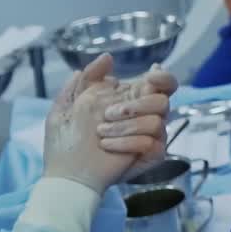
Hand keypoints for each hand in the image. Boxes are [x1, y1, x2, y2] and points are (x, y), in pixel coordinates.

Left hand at [43, 54, 177, 194]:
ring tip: (101, 133)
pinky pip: (151, 144)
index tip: (150, 76)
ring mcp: (151, 136)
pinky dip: (127, 143)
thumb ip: (87, 78)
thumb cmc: (67, 140)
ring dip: (126, 126)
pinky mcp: (151, 156)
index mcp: (133, 100)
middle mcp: (147, 116)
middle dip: (136, 105)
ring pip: (157, 122)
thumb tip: (108, 57)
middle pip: (164, 100)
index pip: (162, 83)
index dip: (163, 77)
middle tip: (109, 113)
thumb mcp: (69, 104)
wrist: (66, 174)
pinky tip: (108, 146)